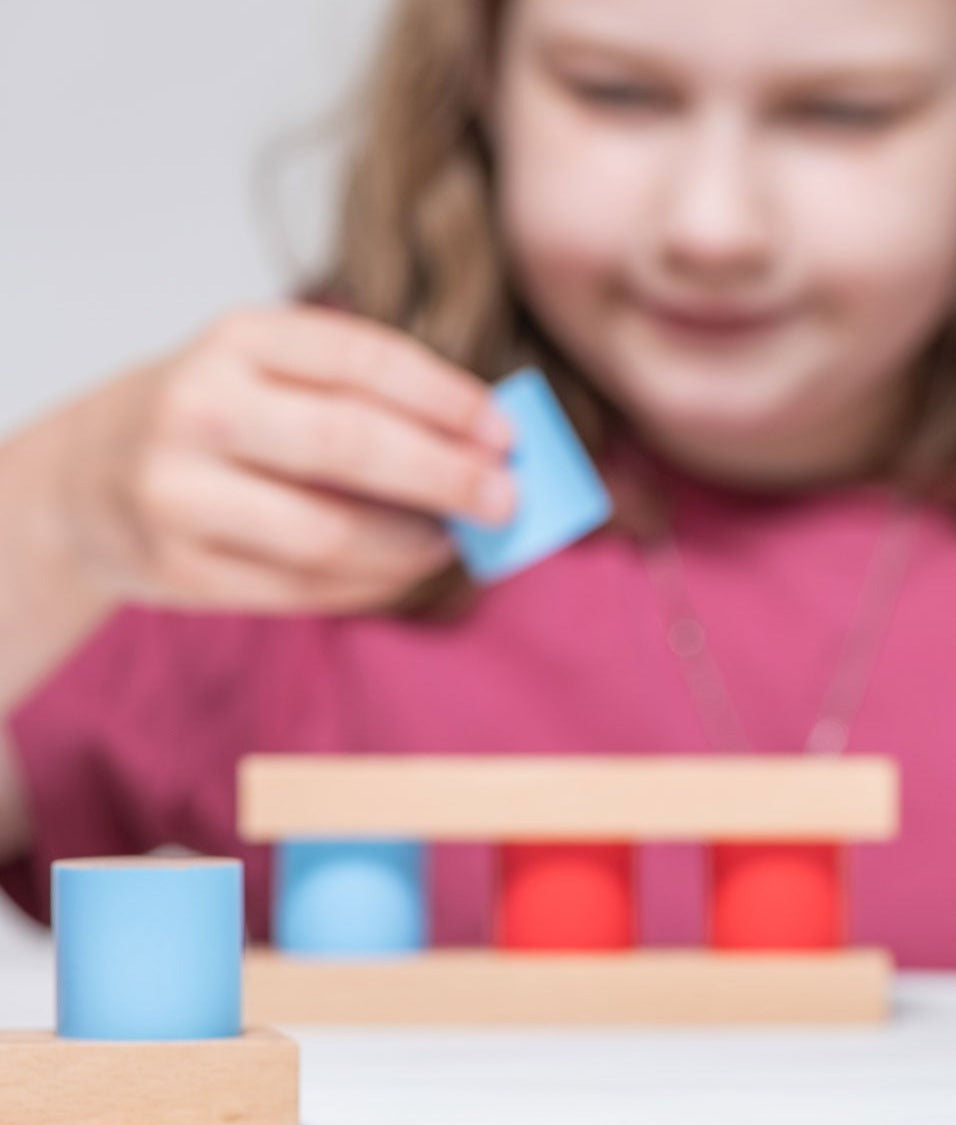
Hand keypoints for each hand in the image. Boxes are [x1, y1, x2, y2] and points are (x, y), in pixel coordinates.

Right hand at [60, 304, 515, 611]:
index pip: (362, 359)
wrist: (84, 480)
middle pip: (348, 444)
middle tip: (505, 500)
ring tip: (453, 543)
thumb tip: (481, 450)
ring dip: (411, 547)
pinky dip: (370, 586)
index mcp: (237, 338)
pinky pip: (301, 590)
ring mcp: (178, 491)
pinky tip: (404, 572)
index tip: (505, 434)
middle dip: (444, 476)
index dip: (446, 398)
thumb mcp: (266, 374)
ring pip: (327, 534)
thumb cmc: (213, 419)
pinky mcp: (178, 568)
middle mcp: (199, 405)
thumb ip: (360, 398)